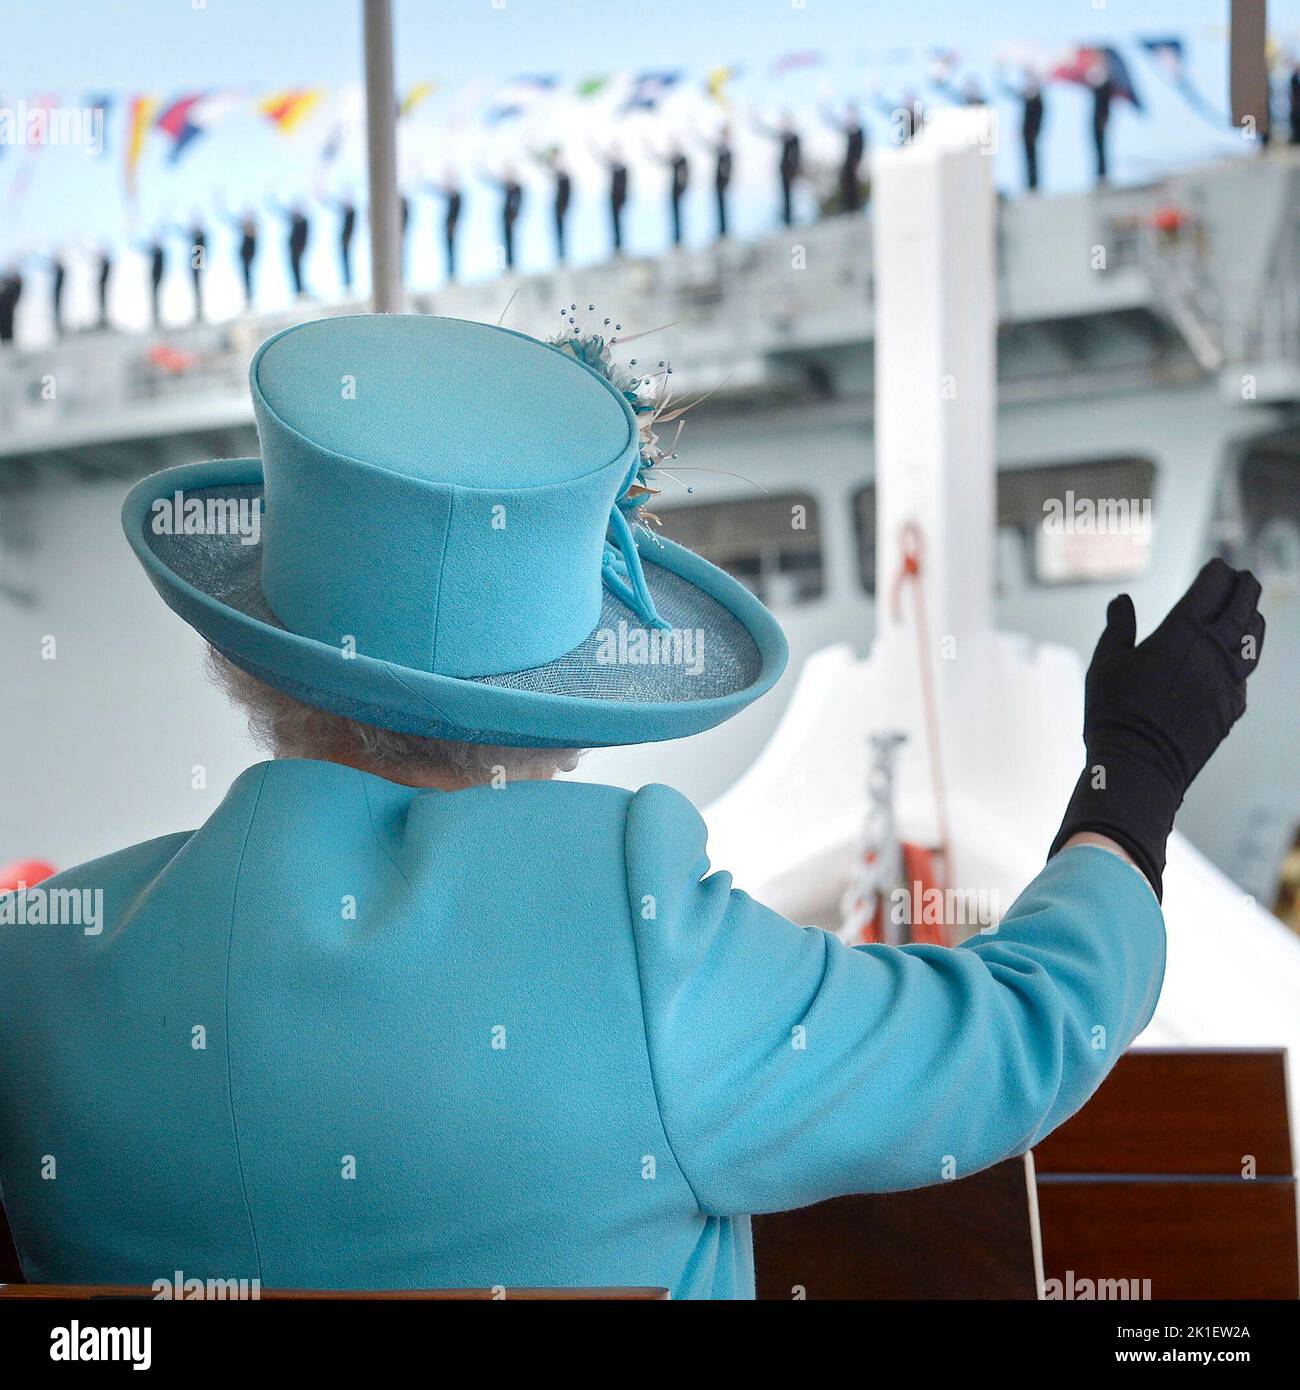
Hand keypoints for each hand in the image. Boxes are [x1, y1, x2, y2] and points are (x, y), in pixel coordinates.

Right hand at [1049, 559, 1264, 899]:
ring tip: (1251, 610)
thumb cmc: (1114, 713)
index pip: (1211, 589)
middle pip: (1242, 607)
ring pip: (1254, 639)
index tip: (1217, 566)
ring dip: (1253, 618)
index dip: (1216, 573)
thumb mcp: (1105, 664)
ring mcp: (1229, 681)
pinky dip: (1244, 658)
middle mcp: (1215, 651)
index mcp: (1183, 632)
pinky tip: (1238, 658)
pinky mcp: (1232, 708)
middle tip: (1242, 578)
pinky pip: (1245, 674)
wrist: (1140, 767)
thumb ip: (1118, 628)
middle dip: (1243, 588)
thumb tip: (1121, 601)